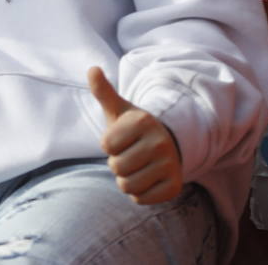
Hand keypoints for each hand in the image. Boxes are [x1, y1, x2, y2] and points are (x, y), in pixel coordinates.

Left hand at [88, 67, 182, 204]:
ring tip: (138, 165)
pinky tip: (147, 178)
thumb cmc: (132, 128)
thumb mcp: (118, 109)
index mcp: (142, 121)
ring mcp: (171, 165)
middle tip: (130, 153)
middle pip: (116, 167)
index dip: (109, 144)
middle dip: (117, 163)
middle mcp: (160, 142)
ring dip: (126, 179)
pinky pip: (141, 199)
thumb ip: (102, 91)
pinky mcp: (175, 186)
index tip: (122, 137)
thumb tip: (92, 68)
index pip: (106, 145)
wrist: (166, 145)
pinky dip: (139, 193)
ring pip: (127, 185)